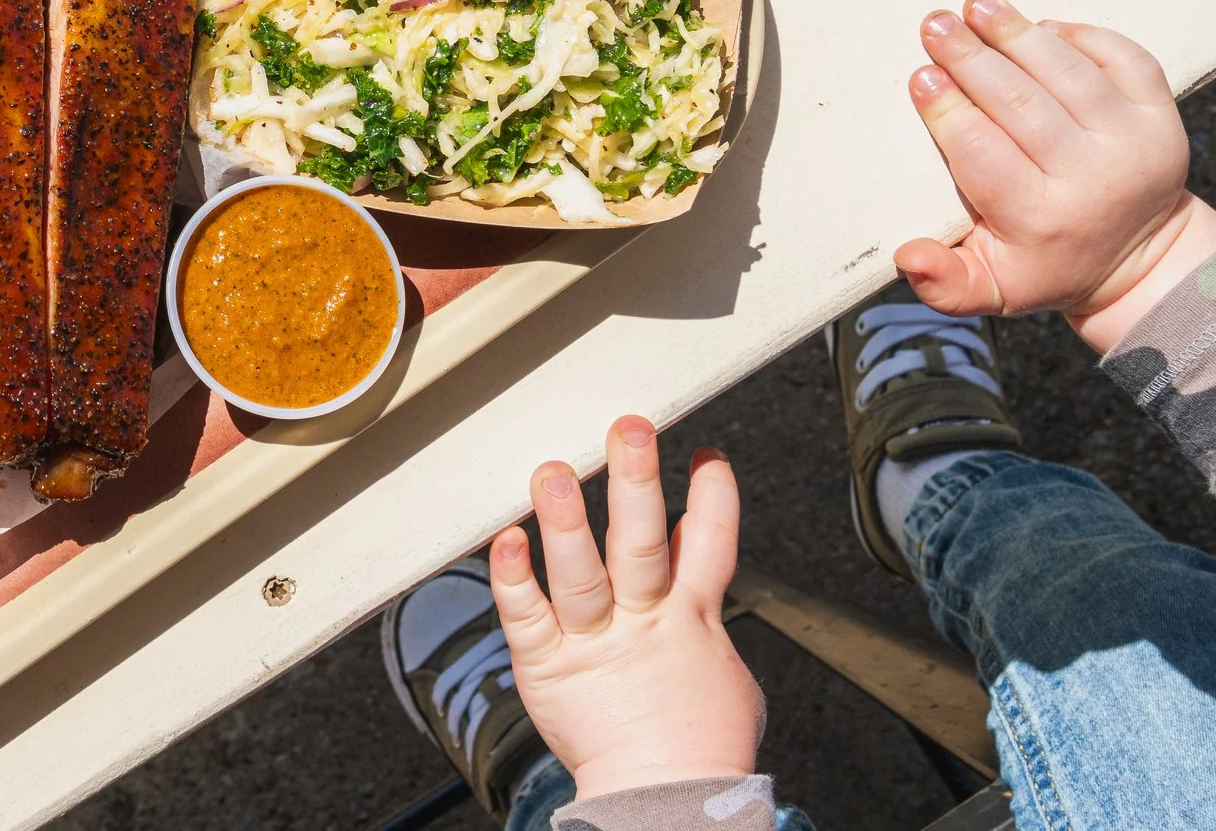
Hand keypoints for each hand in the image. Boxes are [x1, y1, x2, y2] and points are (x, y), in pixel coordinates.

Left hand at [489, 417, 761, 801]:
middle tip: (628, 429)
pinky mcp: (549, 667)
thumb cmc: (694, 742)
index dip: (711, 498)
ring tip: (552, 472)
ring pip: (580, 573)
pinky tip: (504, 538)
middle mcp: (642, 623)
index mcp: (690, 621)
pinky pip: (526, 616)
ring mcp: (594, 643)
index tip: (705, 454)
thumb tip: (699, 572)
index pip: (709, 546)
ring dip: (565, 521)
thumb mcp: (718, 669)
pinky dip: (513, 577)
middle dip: (635, 482)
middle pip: (641, 543)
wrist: (666, 804)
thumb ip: (701, 612)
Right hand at [894, 0, 1215, 350]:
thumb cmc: (1047, 264)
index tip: (920, 76)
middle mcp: (1093, 179)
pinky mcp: (1161, 116)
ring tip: (978, 6)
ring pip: (1068, 74)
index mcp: (1042, 221)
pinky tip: (1039, 26)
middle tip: (934, 25)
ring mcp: (1133, 142)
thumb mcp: (992, 289)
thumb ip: (945, 283)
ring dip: (1018, 34)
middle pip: (1021, 104)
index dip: (948, 111)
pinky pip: (1123, 58)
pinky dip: (1080, 35)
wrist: (1138, 258)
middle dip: (972, 58)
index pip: (984, 154)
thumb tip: (907, 256)